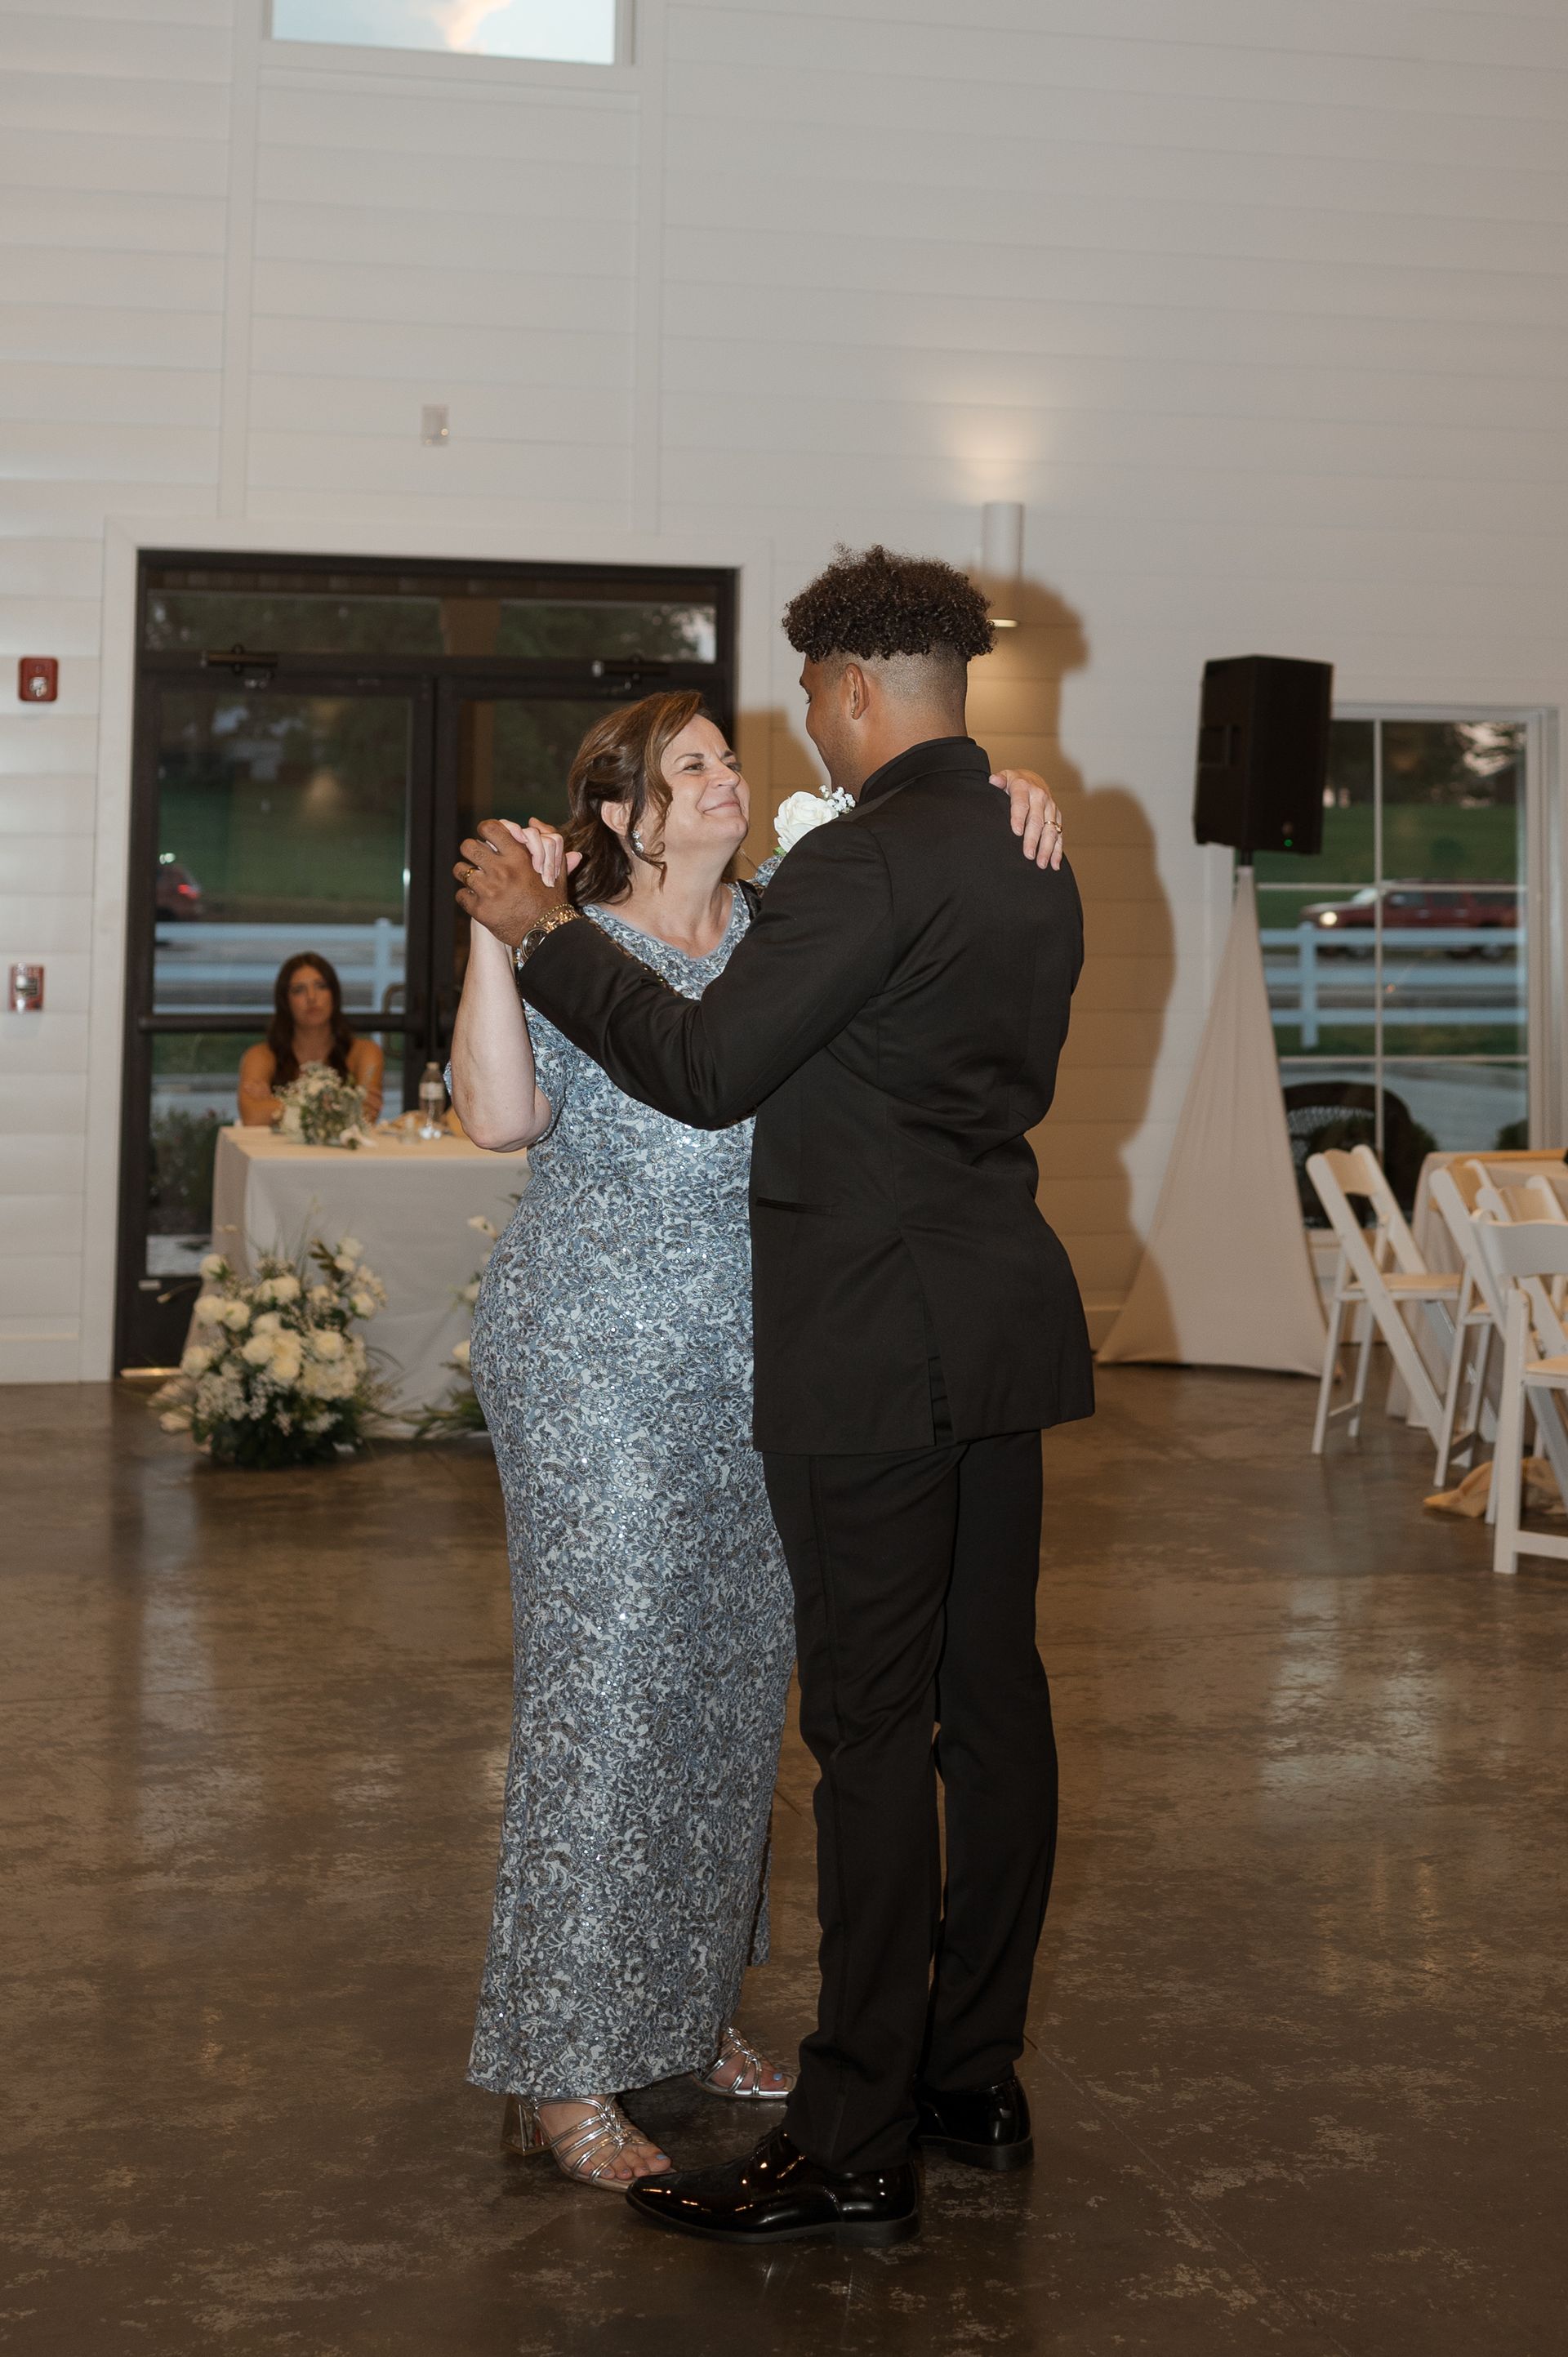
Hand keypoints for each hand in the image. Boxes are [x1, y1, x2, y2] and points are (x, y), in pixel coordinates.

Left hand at [455, 818, 579, 948]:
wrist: (547, 933)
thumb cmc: (552, 902)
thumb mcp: (556, 875)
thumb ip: (555, 855)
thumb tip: (559, 840)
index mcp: (518, 857)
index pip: (489, 828)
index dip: (485, 829)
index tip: (486, 837)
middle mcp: (501, 870)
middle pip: (468, 846)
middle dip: (470, 851)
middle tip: (476, 858)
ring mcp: (488, 890)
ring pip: (461, 870)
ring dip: (467, 874)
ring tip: (476, 880)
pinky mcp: (480, 910)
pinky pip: (461, 894)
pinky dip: (467, 897)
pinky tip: (477, 899)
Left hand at [989, 769, 1064, 869]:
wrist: (1033, 779)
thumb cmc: (1014, 783)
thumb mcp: (1005, 777)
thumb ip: (999, 780)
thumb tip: (993, 781)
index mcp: (1024, 787)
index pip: (1021, 804)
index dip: (1019, 817)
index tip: (1017, 832)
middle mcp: (1040, 797)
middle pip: (1037, 821)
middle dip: (1033, 839)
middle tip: (1028, 855)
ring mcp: (1050, 807)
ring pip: (1050, 829)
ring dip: (1047, 848)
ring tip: (1041, 864)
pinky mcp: (1057, 816)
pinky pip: (1059, 834)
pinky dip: (1057, 850)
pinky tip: (1055, 864)